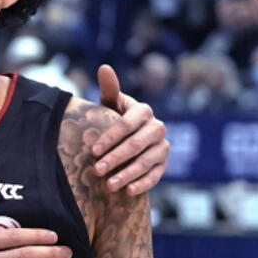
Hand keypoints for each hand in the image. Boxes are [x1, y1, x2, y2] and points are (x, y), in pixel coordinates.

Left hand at [92, 65, 167, 195]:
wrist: (128, 139)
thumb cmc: (113, 118)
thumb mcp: (110, 104)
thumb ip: (109, 88)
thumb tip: (104, 67)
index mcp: (143, 111)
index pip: (127, 124)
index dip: (110, 137)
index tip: (93, 151)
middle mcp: (157, 128)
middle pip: (136, 145)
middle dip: (116, 158)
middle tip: (97, 169)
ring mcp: (162, 148)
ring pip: (146, 162)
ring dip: (127, 174)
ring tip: (109, 185)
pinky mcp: (164, 166)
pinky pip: (155, 176)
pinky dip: (142, 184)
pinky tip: (127, 191)